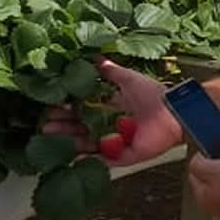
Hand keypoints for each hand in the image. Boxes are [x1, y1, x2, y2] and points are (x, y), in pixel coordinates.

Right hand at [42, 58, 183, 166]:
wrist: (174, 112)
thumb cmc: (155, 94)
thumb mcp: (129, 78)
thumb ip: (111, 71)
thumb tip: (94, 58)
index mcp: (113, 108)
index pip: (85, 109)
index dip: (69, 108)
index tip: (53, 106)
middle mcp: (112, 125)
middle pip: (82, 127)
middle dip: (63, 125)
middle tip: (45, 123)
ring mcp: (116, 142)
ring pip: (87, 143)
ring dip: (69, 140)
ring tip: (50, 136)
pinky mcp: (123, 156)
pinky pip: (102, 161)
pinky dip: (88, 159)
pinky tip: (71, 156)